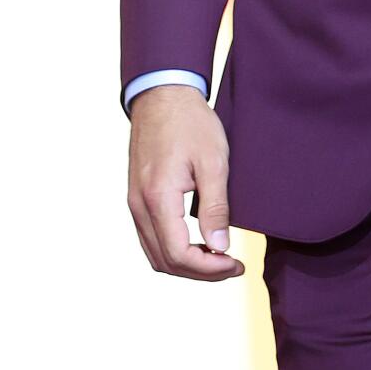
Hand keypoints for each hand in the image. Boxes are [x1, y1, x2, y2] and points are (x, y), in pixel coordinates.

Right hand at [127, 85, 243, 280]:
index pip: (179, 254)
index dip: (210, 269)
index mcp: (158, 197)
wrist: (162, 96)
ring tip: (218, 259)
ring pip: (155, 255)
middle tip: (232, 266)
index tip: (236, 264)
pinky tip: (198, 244)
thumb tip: (219, 248)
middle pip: (165, 262)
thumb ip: (216, 208)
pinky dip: (174, 251)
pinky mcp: (136, 199)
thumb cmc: (190, 124)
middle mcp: (139, 206)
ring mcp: (134, 203)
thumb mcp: (214, 162)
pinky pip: (151, 239)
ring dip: (187, 264)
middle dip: (200, 273)